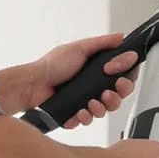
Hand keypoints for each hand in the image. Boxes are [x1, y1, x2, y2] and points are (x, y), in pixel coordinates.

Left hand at [10, 33, 138, 128]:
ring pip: (105, 111)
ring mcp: (85, 101)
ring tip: (92, 102)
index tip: (120, 76)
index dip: (126, 79)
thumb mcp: (79, 48)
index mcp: (96, 71)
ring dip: (102, 108)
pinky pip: (87, 120)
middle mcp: (93, 87)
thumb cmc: (51, 65)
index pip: (122, 77)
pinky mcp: (75, 114)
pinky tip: (80, 111)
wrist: (32, 84)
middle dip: (117, 96)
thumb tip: (120, 37)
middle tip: (108, 92)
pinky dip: (85, 117)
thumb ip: (102, 43)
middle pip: (118, 97)